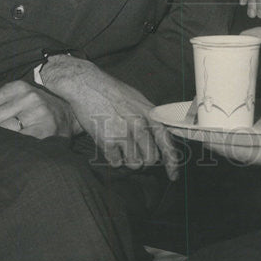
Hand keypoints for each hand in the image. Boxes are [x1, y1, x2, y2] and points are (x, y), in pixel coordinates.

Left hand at [0, 80, 76, 138]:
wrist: (68, 116)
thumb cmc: (37, 107)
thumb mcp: (17, 95)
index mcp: (20, 87)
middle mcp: (29, 97)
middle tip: (0, 130)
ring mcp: (37, 114)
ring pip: (2, 130)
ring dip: (2, 138)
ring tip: (10, 137)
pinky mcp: (44, 130)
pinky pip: (16, 141)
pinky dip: (12, 145)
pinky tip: (17, 143)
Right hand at [40, 57, 181, 179]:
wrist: (87, 84)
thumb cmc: (113, 91)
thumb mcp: (138, 99)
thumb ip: (151, 117)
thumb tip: (162, 135)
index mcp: (149, 113)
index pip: (167, 141)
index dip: (172, 162)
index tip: (173, 176)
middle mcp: (139, 124)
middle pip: (151, 158)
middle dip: (145, 159)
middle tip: (136, 152)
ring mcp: (123, 133)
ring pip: (135, 164)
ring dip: (129, 160)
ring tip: (121, 146)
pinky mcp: (106, 140)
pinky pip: (116, 163)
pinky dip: (114, 158)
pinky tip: (109, 145)